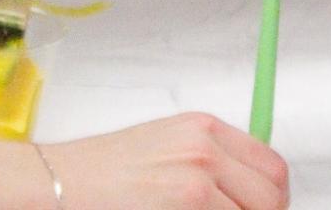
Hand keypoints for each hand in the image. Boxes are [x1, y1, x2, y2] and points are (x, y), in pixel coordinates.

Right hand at [27, 114, 288, 209]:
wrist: (55, 185)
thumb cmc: (100, 174)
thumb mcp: (165, 148)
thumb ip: (208, 163)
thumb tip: (248, 193)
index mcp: (204, 130)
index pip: (273, 168)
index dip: (275, 200)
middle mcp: (205, 153)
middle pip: (271, 198)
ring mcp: (195, 186)